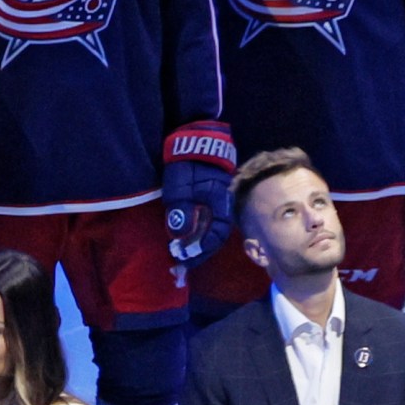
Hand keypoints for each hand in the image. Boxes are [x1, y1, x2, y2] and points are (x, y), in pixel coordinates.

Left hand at [163, 120, 237, 261]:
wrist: (194, 140)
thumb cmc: (187, 162)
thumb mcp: (180, 187)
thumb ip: (181, 210)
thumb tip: (181, 238)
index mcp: (220, 204)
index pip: (216, 235)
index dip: (202, 249)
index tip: (185, 259)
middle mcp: (223, 207)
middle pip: (215, 237)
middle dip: (199, 252)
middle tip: (182, 264)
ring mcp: (218, 204)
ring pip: (211, 230)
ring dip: (198, 244)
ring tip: (183, 255)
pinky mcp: (210, 201)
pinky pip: (207, 222)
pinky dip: (198, 234)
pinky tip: (188, 239)